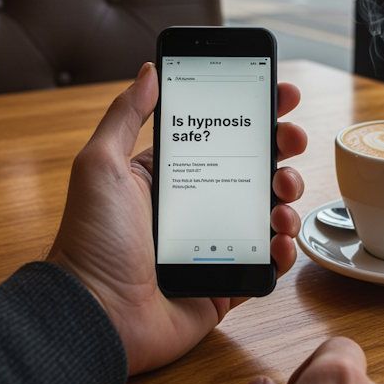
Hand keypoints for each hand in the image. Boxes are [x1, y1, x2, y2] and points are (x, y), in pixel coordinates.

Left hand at [48, 62, 305, 374]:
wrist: (95, 313)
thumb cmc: (92, 239)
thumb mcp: (101, 165)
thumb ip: (126, 115)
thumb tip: (150, 70)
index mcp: (169, 177)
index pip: (221, 136)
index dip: (255, 114)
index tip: (282, 95)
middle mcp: (195, 208)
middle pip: (254, 170)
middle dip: (281, 150)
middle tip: (291, 141)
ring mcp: (215, 246)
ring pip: (268, 214)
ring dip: (288, 198)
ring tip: (283, 198)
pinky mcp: (226, 284)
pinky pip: (267, 264)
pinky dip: (283, 251)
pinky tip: (280, 240)